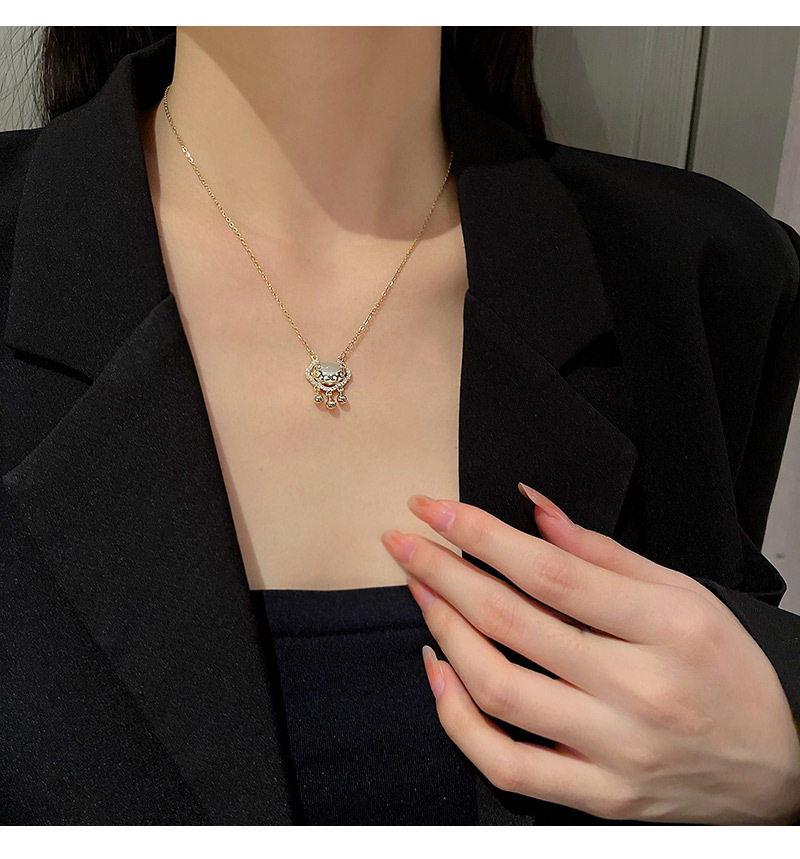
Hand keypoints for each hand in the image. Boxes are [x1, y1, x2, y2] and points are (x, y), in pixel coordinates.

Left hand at [379, 483, 799, 823]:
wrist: (777, 773)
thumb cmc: (728, 673)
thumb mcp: (685, 594)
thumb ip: (603, 552)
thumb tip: (533, 509)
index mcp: (667, 629)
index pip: (550, 572)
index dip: (481, 534)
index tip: (434, 508)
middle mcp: (638, 693)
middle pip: (512, 623)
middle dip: (443, 573)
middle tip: (404, 543)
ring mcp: (614, 752)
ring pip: (497, 689)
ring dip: (444, 631)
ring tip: (420, 592)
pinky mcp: (596, 796)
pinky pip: (504, 763)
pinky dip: (456, 717)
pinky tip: (438, 669)